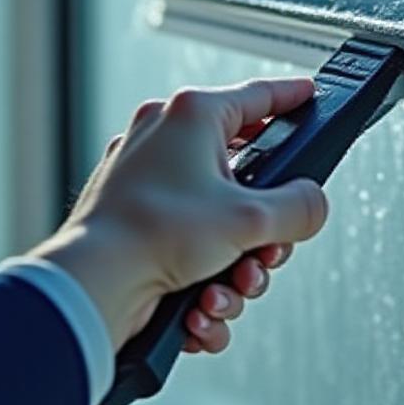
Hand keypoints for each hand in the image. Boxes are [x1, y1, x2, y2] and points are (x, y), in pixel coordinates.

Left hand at [30, 77, 328, 351]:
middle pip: (247, 180)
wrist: (91, 287)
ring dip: (234, 268)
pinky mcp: (137, 224)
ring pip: (220, 225)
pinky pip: (191, 250)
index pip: (258, 96)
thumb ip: (299, 207)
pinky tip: (199, 308)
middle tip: (266, 252)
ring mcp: (147, 183)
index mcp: (190, 117)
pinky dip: (203, 285)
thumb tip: (311, 204)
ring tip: (224, 291)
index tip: (310, 96)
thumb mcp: (251, 220)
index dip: (292, 98)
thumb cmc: (151, 236)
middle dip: (263, 234)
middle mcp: (164, 142)